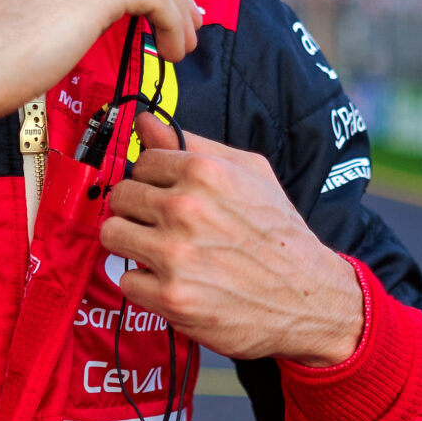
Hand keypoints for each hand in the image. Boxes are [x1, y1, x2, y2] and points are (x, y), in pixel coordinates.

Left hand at [99, 111, 361, 364]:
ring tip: (160, 251)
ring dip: (132, 243)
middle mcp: (186, 209)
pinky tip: (173, 281)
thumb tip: (144, 123)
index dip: (154, 180)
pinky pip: (126, 280)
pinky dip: (145, 283)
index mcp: (204, 173)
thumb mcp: (250, 174)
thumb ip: (193, 144)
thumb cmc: (278, 234)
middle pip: (120, 197)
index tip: (168, 196)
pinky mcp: (171, 297)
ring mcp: (175, 254)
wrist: (309, 297)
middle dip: (138, 210)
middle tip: (163, 226)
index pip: (141, 161)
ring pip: (112, 234)